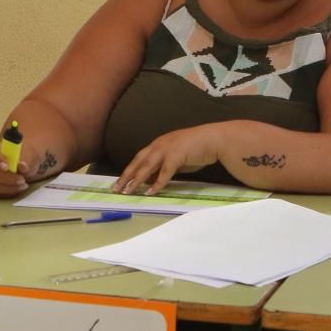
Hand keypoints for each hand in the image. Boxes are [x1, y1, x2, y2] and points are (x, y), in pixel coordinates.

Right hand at [0, 138, 29, 197]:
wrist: (19, 166)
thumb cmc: (20, 160)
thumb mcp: (26, 159)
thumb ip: (23, 163)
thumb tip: (22, 166)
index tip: (7, 167)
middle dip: (6, 178)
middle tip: (21, 179)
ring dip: (7, 187)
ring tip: (23, 185)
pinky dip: (7, 192)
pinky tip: (18, 189)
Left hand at [115, 123, 231, 194]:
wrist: (214, 139)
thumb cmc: (197, 148)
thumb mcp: (176, 158)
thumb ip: (164, 167)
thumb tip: (152, 180)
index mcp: (159, 144)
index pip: (139, 158)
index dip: (129, 170)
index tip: (120, 181)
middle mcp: (160, 145)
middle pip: (138, 161)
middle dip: (126, 176)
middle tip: (116, 189)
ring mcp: (168, 149)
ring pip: (147, 166)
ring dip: (136, 180)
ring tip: (128, 192)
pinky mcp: (177, 156)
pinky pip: (164, 172)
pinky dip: (157, 183)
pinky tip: (151, 192)